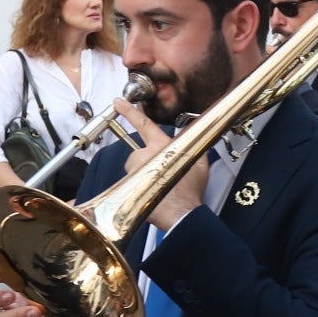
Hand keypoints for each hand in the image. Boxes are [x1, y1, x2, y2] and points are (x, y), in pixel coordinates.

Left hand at [117, 103, 209, 232]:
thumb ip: (195, 144)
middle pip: (138, 152)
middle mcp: (145, 155)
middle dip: (146, 161)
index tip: (118, 102)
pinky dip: (138, 187)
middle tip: (160, 175)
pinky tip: (151, 194)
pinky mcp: (128, 185)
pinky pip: (131, 182)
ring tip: (157, 186)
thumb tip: (194, 135)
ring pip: (134, 168)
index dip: (130, 111)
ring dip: (142, 174)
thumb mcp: (200, 163)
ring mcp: (135, 170)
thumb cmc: (190, 191)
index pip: (144, 124)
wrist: (181, 214)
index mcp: (162, 146)